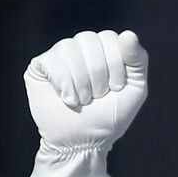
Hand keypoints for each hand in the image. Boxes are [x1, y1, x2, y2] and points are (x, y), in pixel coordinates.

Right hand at [24, 29, 148, 176]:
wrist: (84, 142)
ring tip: (82, 101)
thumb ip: (137, 61)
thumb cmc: (110, 118)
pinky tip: (67, 99)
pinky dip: (63, 83)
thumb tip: (129, 34)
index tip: (116, 89)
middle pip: (88, 39)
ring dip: (81, 82)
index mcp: (104, 49)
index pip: (109, 37)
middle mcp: (80, 48)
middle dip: (97, 74)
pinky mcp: (39, 67)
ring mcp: (59, 55)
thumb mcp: (135, 90)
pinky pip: (51, 60)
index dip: (115, 65)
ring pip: (68, 48)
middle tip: (97, 97)